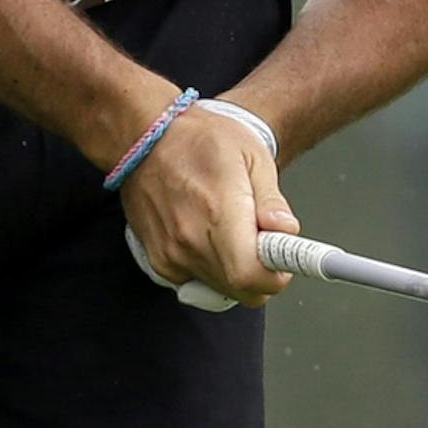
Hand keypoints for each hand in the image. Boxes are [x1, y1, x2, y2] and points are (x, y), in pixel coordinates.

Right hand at [120, 104, 296, 305]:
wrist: (142, 137)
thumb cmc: (197, 138)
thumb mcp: (250, 155)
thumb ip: (271, 200)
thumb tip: (286, 231)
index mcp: (219, 213)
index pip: (251, 276)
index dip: (275, 276)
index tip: (283, 262)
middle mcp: (192, 241)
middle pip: (242, 291)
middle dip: (262, 274)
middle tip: (263, 243)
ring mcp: (172, 254)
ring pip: (221, 289)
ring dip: (235, 271)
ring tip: (232, 232)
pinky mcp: (158, 261)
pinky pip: (196, 282)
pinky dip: (210, 269)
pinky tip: (207, 236)